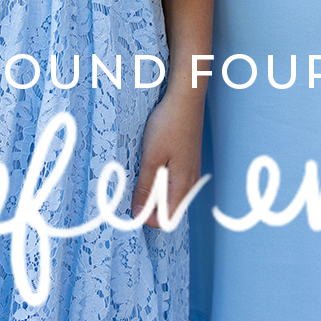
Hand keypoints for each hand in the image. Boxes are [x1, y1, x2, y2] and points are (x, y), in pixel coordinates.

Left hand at [132, 90, 205, 229]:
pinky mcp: (188, 161)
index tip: (130, 207)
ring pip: (170, 195)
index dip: (147, 218)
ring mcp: (191, 172)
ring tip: (139, 174)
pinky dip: (160, 180)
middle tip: (131, 189)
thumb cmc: (169, 126)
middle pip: (168, 209)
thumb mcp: (151, 158)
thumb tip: (138, 214)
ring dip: (153, 191)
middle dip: (149, 206)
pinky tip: (150, 164)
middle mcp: (190, 183)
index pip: (166, 220)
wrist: (185, 100)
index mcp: (183, 186)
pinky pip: (173, 182)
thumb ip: (145, 188)